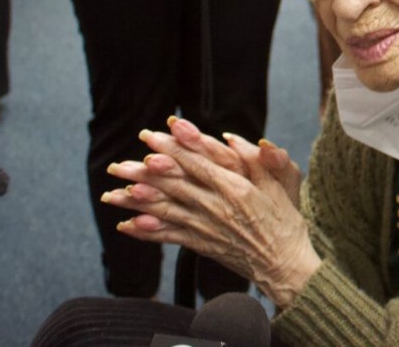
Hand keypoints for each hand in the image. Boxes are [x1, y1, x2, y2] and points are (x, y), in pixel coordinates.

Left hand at [103, 119, 317, 307]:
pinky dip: (148, 233)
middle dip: (145, 173)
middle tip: (120, 164)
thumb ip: (262, 160)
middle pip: (175, 184)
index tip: (153, 136)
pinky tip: (127, 226)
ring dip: (138, 202)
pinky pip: (170, 237)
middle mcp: (217, 207)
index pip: (199, 163)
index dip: (173, 148)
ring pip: (166, 210)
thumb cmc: (285, 220)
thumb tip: (234, 138)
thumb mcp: (282, 184)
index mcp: (236, 187)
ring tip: (113, 194)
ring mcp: (207, 227)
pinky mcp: (202, 245)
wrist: (285, 264)